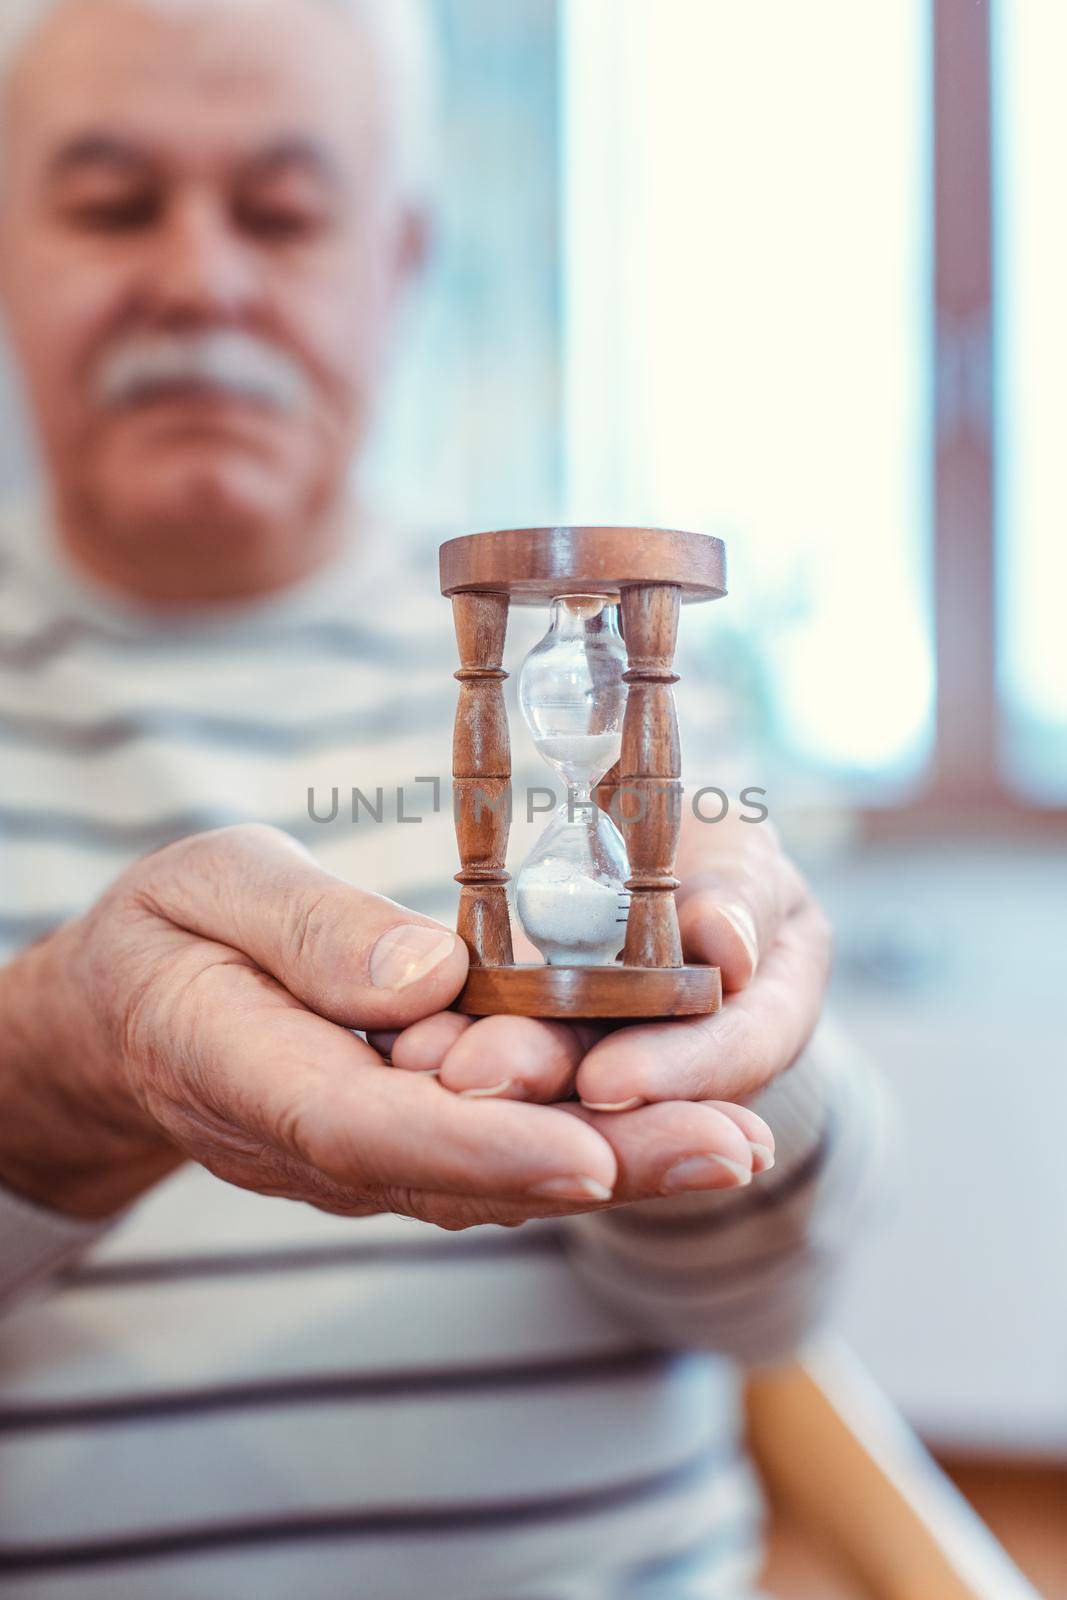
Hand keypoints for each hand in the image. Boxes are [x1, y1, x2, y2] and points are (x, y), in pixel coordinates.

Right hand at [0, 824, 771, 1228]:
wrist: (126, 1015)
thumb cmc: (169, 933)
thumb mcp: (212, 887)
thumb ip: (308, 933)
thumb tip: (431, 979)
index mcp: (248, 1073)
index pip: (368, 1131)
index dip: (480, 1147)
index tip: (587, 1155)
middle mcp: (314, 1142)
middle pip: (463, 1174)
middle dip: (604, 1166)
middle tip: (732, 1149)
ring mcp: (362, 1154)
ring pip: (494, 1175)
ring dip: (619, 1164)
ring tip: (735, 1142)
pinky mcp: (399, 1139)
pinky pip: (493, 1150)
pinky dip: (585, 1140)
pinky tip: (676, 1126)